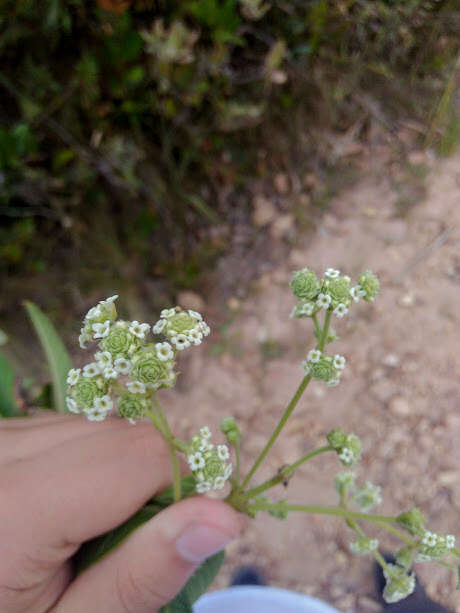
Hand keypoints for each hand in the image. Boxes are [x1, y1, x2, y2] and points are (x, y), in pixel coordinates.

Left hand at [0, 414, 241, 611]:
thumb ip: (142, 573)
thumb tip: (225, 517)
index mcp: (12, 505)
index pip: (141, 455)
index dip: (176, 493)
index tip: (169, 543)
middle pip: (121, 435)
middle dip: (146, 484)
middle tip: (118, 550)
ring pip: (98, 427)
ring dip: (114, 473)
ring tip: (81, 533)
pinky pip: (68, 427)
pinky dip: (84, 462)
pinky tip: (61, 508)